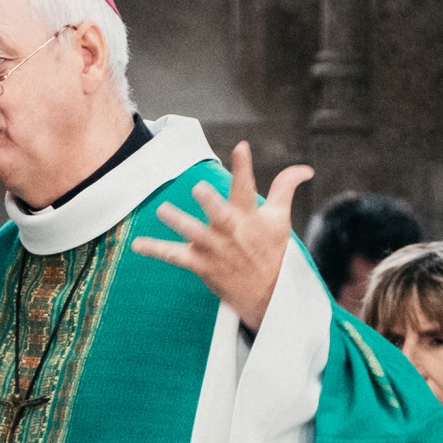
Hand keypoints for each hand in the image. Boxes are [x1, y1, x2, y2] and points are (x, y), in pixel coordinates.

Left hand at [130, 142, 312, 331]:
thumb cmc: (272, 252)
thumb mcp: (280, 220)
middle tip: (199, 188)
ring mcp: (215, 249)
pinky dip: (156, 251)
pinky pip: (175, 257)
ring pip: (194, 234)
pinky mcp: (201, 265)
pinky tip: (137, 245)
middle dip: (211, 202)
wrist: (268, 296)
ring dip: (179, 223)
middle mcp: (232, 232)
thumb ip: (285, 189)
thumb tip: (305, 168)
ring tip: (163, 210)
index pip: (248, 189)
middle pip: (220, 215)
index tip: (240, 146)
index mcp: (250, 217)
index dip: (244, 168)